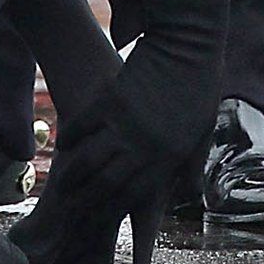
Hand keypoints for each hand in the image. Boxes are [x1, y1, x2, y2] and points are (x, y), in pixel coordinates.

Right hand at [60, 0, 225, 196]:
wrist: (188, 44)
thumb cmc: (199, 87)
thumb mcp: (201, 133)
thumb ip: (191, 167)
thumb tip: (191, 197)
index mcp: (169, 157)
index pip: (136, 196)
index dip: (116, 212)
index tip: (101, 219)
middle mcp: (145, 146)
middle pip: (108, 184)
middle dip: (88, 201)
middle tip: (73, 209)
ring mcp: (126, 123)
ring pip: (90, 160)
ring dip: (73, 175)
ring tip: (62, 185)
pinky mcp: (111, 99)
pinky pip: (83, 125)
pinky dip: (70, 137)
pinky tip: (62, 145)